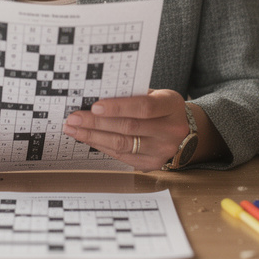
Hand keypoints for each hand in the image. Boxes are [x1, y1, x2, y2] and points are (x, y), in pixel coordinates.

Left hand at [62, 89, 191, 171]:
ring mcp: (162, 150)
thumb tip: (96, 96)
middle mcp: (170, 130)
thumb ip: (132, 94)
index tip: (94, 106)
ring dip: (93, 136)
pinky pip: (121, 156)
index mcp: (172, 106)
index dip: (118, 107)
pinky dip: (101, 146)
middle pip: (129, 128)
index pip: (144, 107)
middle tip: (74, 118)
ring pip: (122, 144)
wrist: (184, 131)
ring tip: (74, 129)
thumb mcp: (155, 94)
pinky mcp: (152, 164)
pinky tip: (88, 138)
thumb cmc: (162, 107)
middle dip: (96, 123)